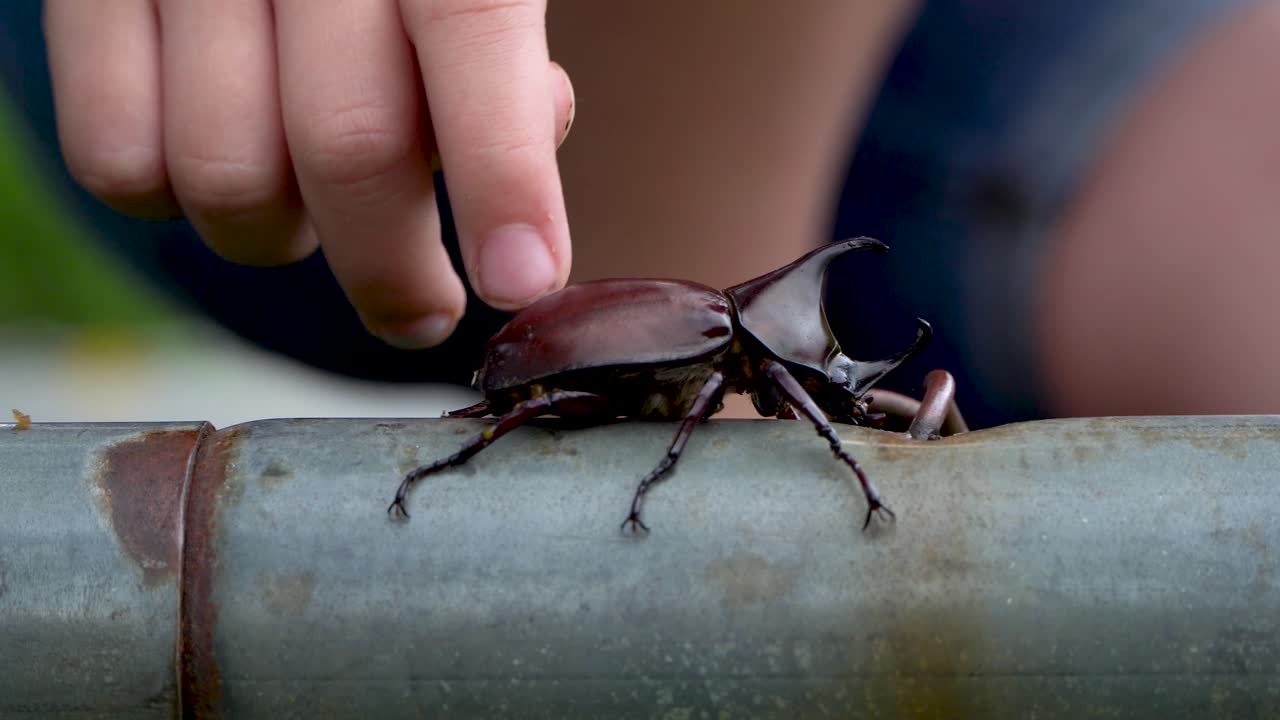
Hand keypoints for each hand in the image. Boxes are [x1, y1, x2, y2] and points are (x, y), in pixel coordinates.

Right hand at [44, 0, 574, 347]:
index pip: (472, 28)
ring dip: (282, 238)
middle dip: (392, 268)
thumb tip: (524, 151)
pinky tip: (230, 166)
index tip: (521, 278)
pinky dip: (180, 206)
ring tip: (313, 204)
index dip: (501, 171)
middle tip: (423, 311)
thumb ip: (494, 42)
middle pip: (347, 140)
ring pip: (227, 177)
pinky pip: (117, 164)